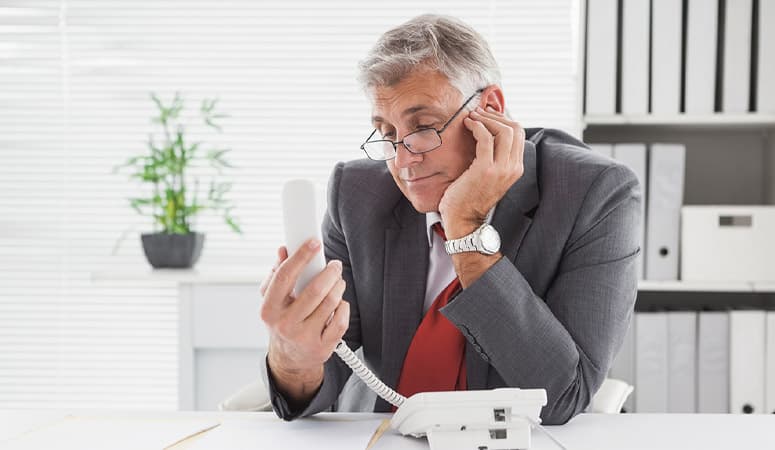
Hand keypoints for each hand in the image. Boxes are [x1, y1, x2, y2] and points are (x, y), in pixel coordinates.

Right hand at [259, 240, 349, 398]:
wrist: (290, 360)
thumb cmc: (282, 322)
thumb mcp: (273, 300)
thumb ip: (277, 274)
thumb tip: (284, 250)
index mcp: (269, 310)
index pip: (284, 277)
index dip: (301, 256)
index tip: (314, 242)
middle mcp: (285, 325)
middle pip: (314, 290)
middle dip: (329, 272)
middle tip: (335, 265)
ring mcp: (304, 338)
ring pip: (330, 303)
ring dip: (338, 287)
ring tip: (337, 282)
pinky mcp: (322, 347)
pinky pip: (341, 320)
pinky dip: (343, 307)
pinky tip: (339, 303)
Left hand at [438, 106, 524, 237]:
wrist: (463, 221)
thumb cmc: (469, 198)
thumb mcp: (488, 176)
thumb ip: (493, 158)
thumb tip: (487, 134)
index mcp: (516, 168)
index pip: (519, 133)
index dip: (503, 119)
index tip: (487, 114)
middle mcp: (513, 168)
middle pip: (515, 128)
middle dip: (495, 116)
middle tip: (478, 113)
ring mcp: (501, 169)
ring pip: (503, 130)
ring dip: (485, 119)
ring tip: (471, 117)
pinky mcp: (485, 169)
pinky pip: (485, 138)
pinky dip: (476, 126)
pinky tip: (467, 125)